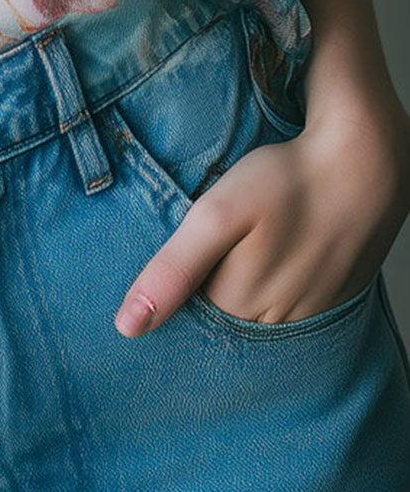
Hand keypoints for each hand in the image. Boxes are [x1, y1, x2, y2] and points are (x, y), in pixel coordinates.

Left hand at [114, 102, 409, 335]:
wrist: (364, 164)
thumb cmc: (288, 181)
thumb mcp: (217, 215)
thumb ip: (174, 268)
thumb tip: (127, 327)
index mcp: (239, 304)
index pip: (188, 309)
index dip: (177, 278)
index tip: (183, 247)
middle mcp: (275, 320)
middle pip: (222, 311)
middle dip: (209, 283)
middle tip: (220, 236)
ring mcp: (309, 311)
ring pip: (256, 308)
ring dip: (246, 281)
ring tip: (247, 240)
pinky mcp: (333, 295)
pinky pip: (291, 301)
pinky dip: (279, 279)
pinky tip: (279, 247)